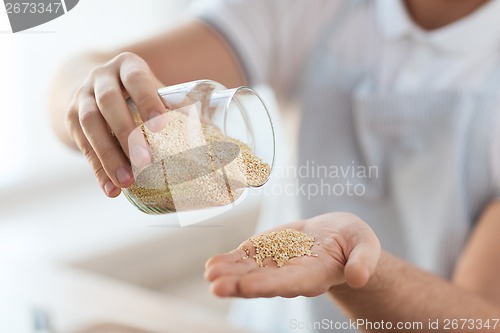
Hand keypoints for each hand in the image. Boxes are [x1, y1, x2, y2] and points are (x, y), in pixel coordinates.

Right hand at [65, 52, 165, 196]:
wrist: (95, 86)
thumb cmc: (137, 92)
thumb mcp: (154, 90)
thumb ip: (177, 107)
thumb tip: (211, 132)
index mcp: (127, 66)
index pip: (136, 79)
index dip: (147, 101)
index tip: (160, 126)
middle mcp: (101, 77)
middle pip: (109, 102)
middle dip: (126, 133)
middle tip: (144, 161)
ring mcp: (82, 97)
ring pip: (90, 124)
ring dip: (109, 156)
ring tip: (127, 182)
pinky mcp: (70, 119)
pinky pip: (83, 146)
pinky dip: (98, 170)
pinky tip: (111, 190)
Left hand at [205, 212, 380, 297]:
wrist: (335, 236)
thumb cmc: (353, 241)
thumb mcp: (365, 245)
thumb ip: (363, 260)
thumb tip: (359, 277)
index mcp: (314, 276)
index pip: (290, 284)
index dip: (269, 285)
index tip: (248, 288)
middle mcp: (290, 275)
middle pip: (263, 282)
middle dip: (239, 284)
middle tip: (216, 287)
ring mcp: (275, 264)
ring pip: (249, 272)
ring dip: (228, 274)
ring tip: (209, 274)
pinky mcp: (266, 251)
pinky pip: (245, 258)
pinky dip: (229, 261)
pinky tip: (212, 265)